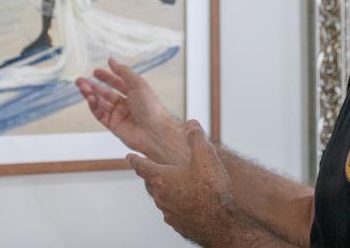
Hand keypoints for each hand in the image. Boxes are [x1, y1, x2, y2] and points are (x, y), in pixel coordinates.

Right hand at [76, 58, 185, 162]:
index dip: (106, 76)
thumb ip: (123, 71)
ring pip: (101, 103)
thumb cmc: (150, 106)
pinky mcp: (114, 126)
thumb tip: (111, 60)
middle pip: (106, 93)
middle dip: (93, 86)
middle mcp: (127, 104)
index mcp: (135, 93)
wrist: (153, 131)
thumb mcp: (137, 83)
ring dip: (91, 95)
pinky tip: (90, 99)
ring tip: (82, 88)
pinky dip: (94, 106)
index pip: (118, 82)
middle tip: (80, 80)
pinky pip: (100, 115)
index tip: (95, 71)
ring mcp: (120, 115)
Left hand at [128, 120, 236, 244]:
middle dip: (149, 175)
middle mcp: (161, 197)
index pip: (142, 166)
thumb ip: (196, 137)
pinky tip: (187, 204)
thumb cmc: (211, 191)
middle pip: (150, 183)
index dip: (135, 159)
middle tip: (150, 169)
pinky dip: (176, 205)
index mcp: (162, 178)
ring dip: (164, 191)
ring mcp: (169, 213)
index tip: (129, 157)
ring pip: (161, 199)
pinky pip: (173, 212)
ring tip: (173, 186)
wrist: (220, 224)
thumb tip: (190, 124)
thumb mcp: (205, 156)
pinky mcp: (179, 225)